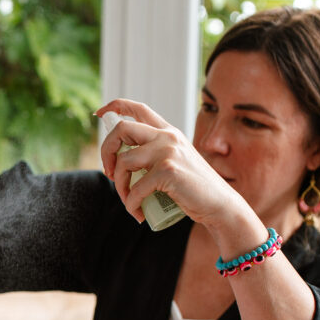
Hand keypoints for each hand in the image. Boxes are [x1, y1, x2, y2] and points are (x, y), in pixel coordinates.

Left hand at [95, 99, 246, 229]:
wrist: (219, 205)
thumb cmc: (193, 189)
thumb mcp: (174, 162)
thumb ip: (154, 156)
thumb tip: (120, 161)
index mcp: (168, 132)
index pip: (138, 108)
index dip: (115, 106)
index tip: (99, 114)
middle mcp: (167, 136)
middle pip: (121, 129)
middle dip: (105, 151)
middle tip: (108, 173)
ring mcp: (168, 152)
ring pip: (123, 161)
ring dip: (119, 186)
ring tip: (129, 201)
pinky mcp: (168, 171)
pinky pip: (136, 188)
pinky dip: (131, 204)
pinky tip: (138, 213)